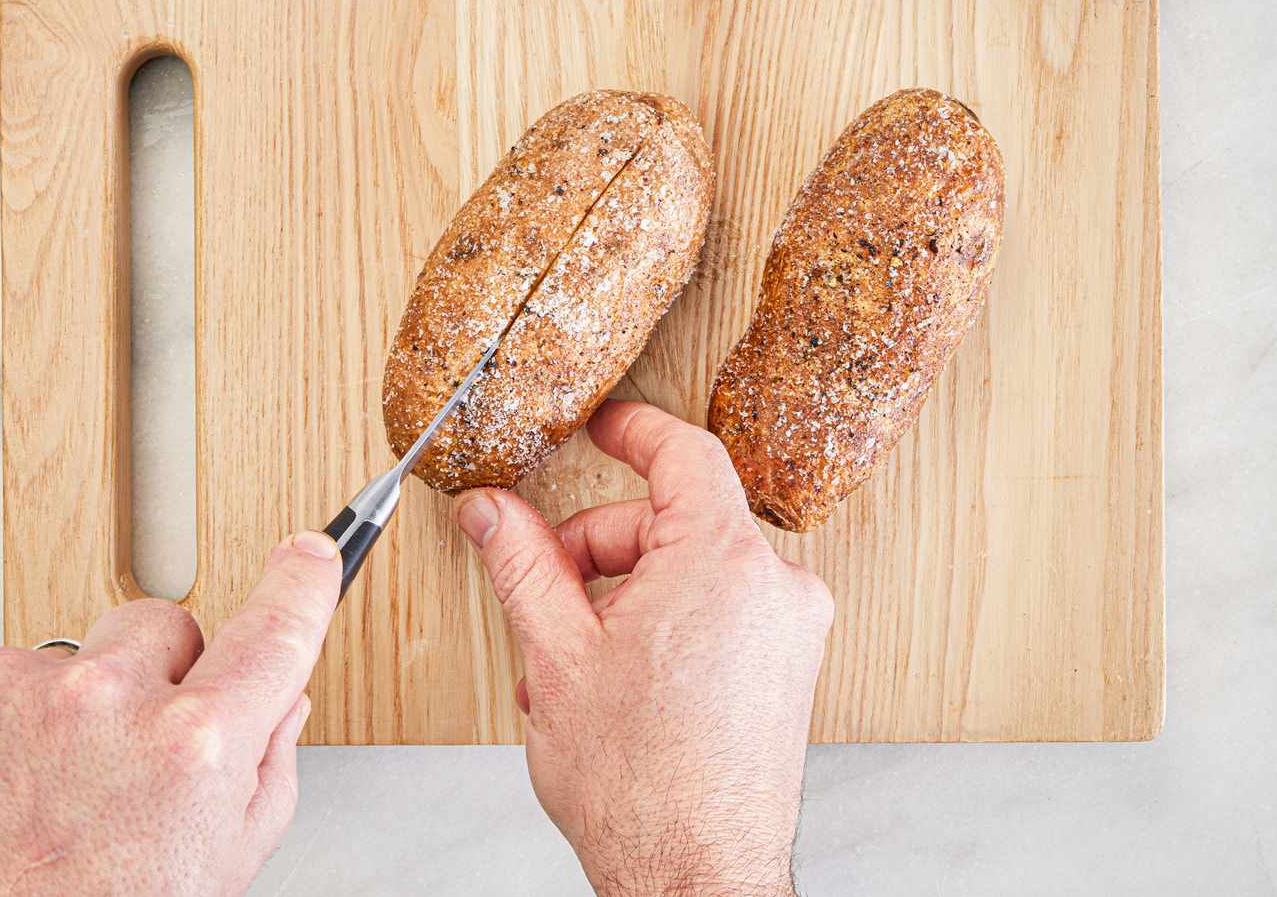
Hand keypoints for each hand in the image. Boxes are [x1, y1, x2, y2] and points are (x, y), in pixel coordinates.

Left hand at [0, 530, 342, 895]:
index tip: (311, 553)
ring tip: (58, 790)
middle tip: (139, 752)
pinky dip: (11, 725)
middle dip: (165, 674)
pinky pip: (6, 679)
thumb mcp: (220, 869)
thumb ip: (266, 770)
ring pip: (81, 654)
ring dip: (83, 704)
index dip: (302, 584)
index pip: (274, 632)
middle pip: (166, 626)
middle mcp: (106, 703)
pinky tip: (8, 789)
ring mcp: (19, 692)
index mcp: (191, 747)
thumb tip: (280, 700)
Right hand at [454, 400, 834, 896]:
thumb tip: (489, 510)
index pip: (685, 453)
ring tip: (567, 660)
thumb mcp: (558, 652)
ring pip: (690, 571)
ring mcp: (787, 632)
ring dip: (621, 598)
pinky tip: (610, 677)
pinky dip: (660, 624)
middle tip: (544, 589)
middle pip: (675, 521)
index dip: (633, 429)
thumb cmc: (642, 787)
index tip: (602, 426)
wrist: (694, 878)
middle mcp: (774, 589)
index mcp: (724, 564)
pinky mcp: (786, 668)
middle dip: (597, 549)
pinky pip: (717, 611)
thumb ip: (522, 561)